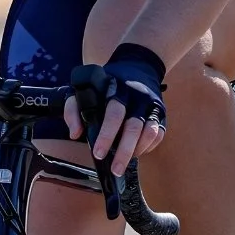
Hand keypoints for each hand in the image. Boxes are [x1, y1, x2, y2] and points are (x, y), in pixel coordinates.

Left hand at [66, 46, 166, 177]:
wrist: (138, 65)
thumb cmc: (106, 84)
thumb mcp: (84, 89)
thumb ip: (73, 110)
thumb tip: (75, 134)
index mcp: (116, 89)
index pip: (114, 113)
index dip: (107, 135)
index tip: (99, 153)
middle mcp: (137, 96)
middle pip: (134, 126)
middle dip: (124, 150)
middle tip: (116, 169)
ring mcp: (151, 104)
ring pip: (149, 131)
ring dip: (137, 150)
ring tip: (125, 163)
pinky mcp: (161, 112)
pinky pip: (159, 133)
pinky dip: (149, 146)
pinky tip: (137, 152)